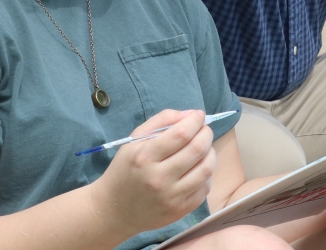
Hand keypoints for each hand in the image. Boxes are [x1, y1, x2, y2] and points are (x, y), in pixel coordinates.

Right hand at [92, 110, 216, 235]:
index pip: (180, 134)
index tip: (198, 115)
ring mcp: (171, 196)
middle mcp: (159, 177)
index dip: (195, 120)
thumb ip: (161, 121)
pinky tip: (198, 168)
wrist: (115, 211)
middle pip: (197, 149)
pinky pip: (204, 188)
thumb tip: (190, 114)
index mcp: (145, 157)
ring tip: (205, 148)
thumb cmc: (124, 171)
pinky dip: (206, 174)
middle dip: (206, 133)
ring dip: (211, 152)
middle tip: (204, 129)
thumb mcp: (133, 141)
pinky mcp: (180, 210)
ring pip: (206, 169)